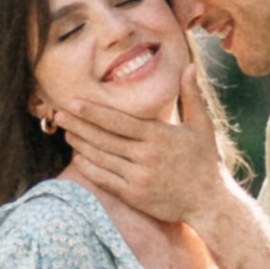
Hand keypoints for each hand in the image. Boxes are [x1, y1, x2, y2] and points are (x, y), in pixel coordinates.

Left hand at [56, 60, 227, 226]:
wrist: (211, 203)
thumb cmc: (206, 162)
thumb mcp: (203, 126)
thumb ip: (192, 95)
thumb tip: (188, 65)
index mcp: (159, 136)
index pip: (118, 122)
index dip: (93, 112)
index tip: (73, 103)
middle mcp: (145, 156)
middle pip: (103, 138)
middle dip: (78, 125)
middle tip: (58, 114)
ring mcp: (138, 178)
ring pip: (101, 158)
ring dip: (81, 145)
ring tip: (66, 132)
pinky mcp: (135, 196)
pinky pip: (105, 180)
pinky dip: (89, 168)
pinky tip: (78, 158)